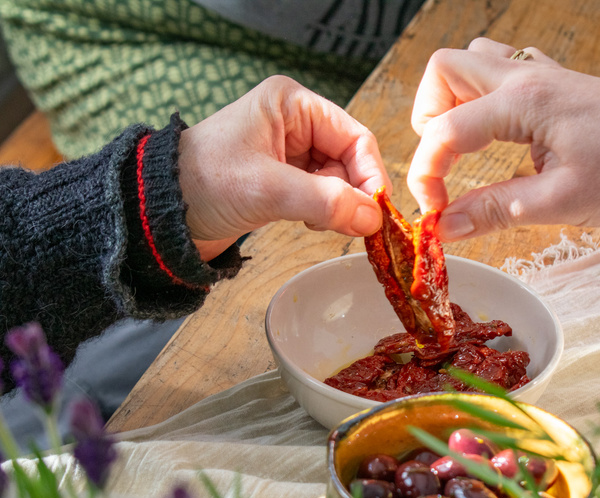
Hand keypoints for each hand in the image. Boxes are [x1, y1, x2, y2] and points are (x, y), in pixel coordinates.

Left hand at [178, 75, 389, 260]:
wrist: (159, 214)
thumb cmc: (202, 183)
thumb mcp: (267, 189)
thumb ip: (324, 201)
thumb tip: (373, 218)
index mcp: (292, 105)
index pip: (355, 137)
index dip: (370, 175)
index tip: (376, 212)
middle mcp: (295, 123)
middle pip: (350, 161)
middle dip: (352, 194)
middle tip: (350, 226)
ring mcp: (290, 152)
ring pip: (338, 182)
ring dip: (336, 206)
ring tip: (314, 222)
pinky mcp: (283, 179)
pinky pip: (321, 196)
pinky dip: (323, 213)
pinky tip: (306, 222)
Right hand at [407, 38, 599, 240]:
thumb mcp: (561, 202)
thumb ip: (496, 211)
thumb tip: (446, 228)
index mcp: (524, 101)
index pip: (445, 130)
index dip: (427, 174)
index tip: (436, 212)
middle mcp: (527, 76)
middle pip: (445, 70)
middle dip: (429, 118)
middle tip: (444, 164)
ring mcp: (544, 73)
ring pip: (473, 61)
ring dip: (456, 100)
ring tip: (467, 147)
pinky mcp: (559, 82)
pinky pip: (505, 70)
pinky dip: (487, 98)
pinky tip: (504, 135)